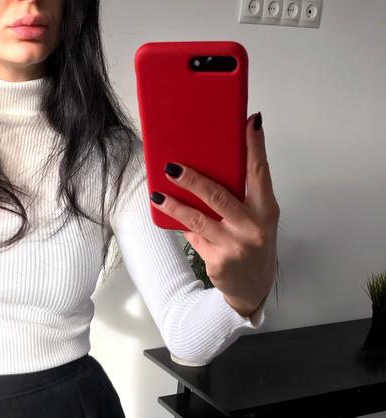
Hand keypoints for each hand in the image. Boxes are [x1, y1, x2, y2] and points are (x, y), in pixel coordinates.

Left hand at [151, 112, 279, 316]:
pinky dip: (182, 226)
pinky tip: (170, 216)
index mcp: (266, 210)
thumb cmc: (253, 245)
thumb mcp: (258, 219)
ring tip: (158, 194)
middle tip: (171, 167)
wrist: (251, 288)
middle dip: (192, 180)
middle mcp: (252, 227)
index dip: (255, 147)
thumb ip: (244, 196)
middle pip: (218, 196)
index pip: (261, 172)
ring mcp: (233, 245)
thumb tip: (212, 164)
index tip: (250, 122)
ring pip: (197, 219)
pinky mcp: (217, 260)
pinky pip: (193, 237)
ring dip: (174, 205)